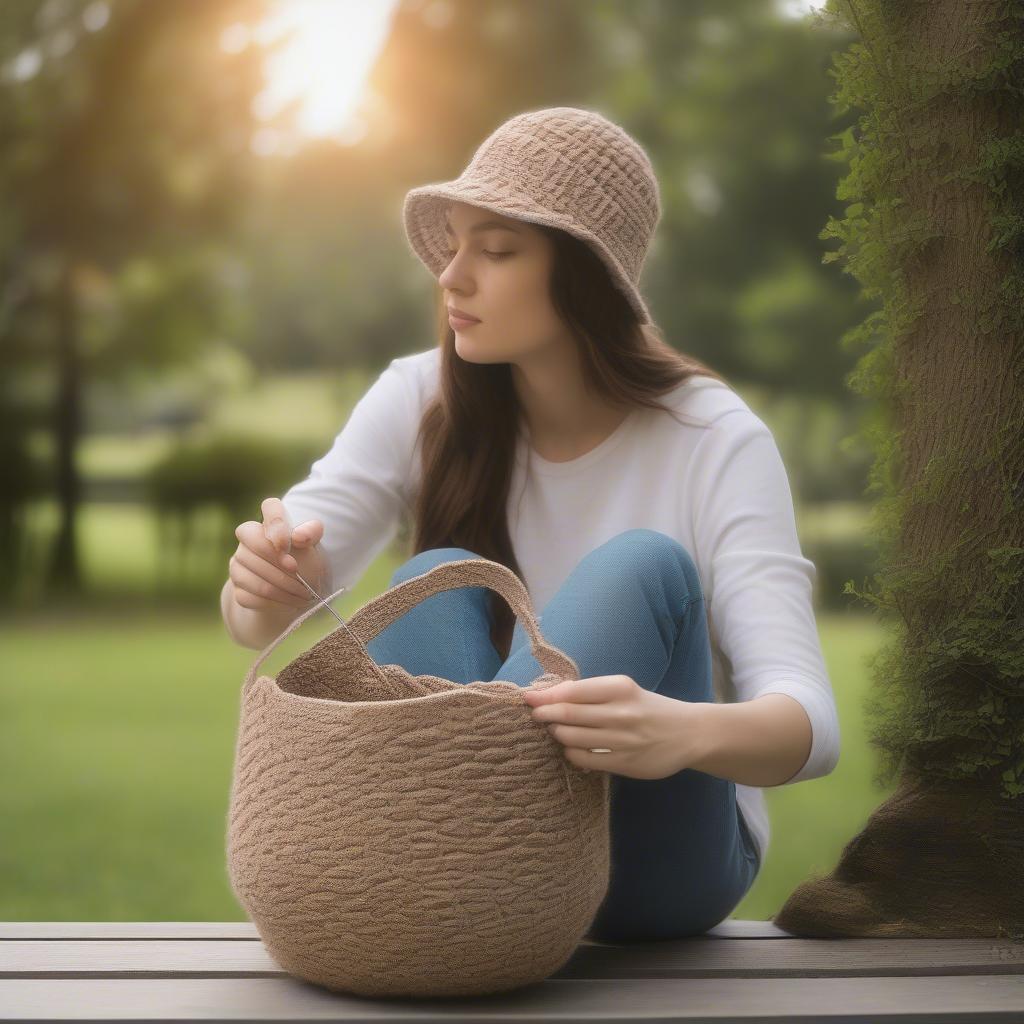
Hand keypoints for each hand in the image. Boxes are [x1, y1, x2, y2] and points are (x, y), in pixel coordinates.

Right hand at [229, 496, 328, 610]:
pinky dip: (273, 601)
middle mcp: (249, 538)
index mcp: (272, 522)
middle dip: (276, 560)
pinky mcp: (237, 587)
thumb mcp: (315, 548)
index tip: (287, 544)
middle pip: (252, 540)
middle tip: (297, 573)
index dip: (276, 522)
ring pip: (250, 571)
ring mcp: (239, 562)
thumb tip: (299, 536)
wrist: (295, 593)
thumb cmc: (306, 563)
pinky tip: (290, 602)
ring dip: (280, 585)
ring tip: (302, 594)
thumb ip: (311, 534)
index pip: (271, 506)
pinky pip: (248, 593)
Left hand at [521, 674, 708, 779]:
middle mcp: (621, 712)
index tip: (528, 697)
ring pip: (573, 737)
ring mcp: (623, 740)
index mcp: (620, 688)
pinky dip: (571, 753)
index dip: (546, 695)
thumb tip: (552, 692)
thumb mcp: (625, 690)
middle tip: (535, 715)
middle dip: (545, 714)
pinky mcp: (625, 763)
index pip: (573, 691)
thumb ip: (592, 692)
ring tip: (556, 730)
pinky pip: (585, 760)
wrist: (688, 733)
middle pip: (568, 714)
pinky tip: (571, 748)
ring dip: (557, 734)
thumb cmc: (648, 708)